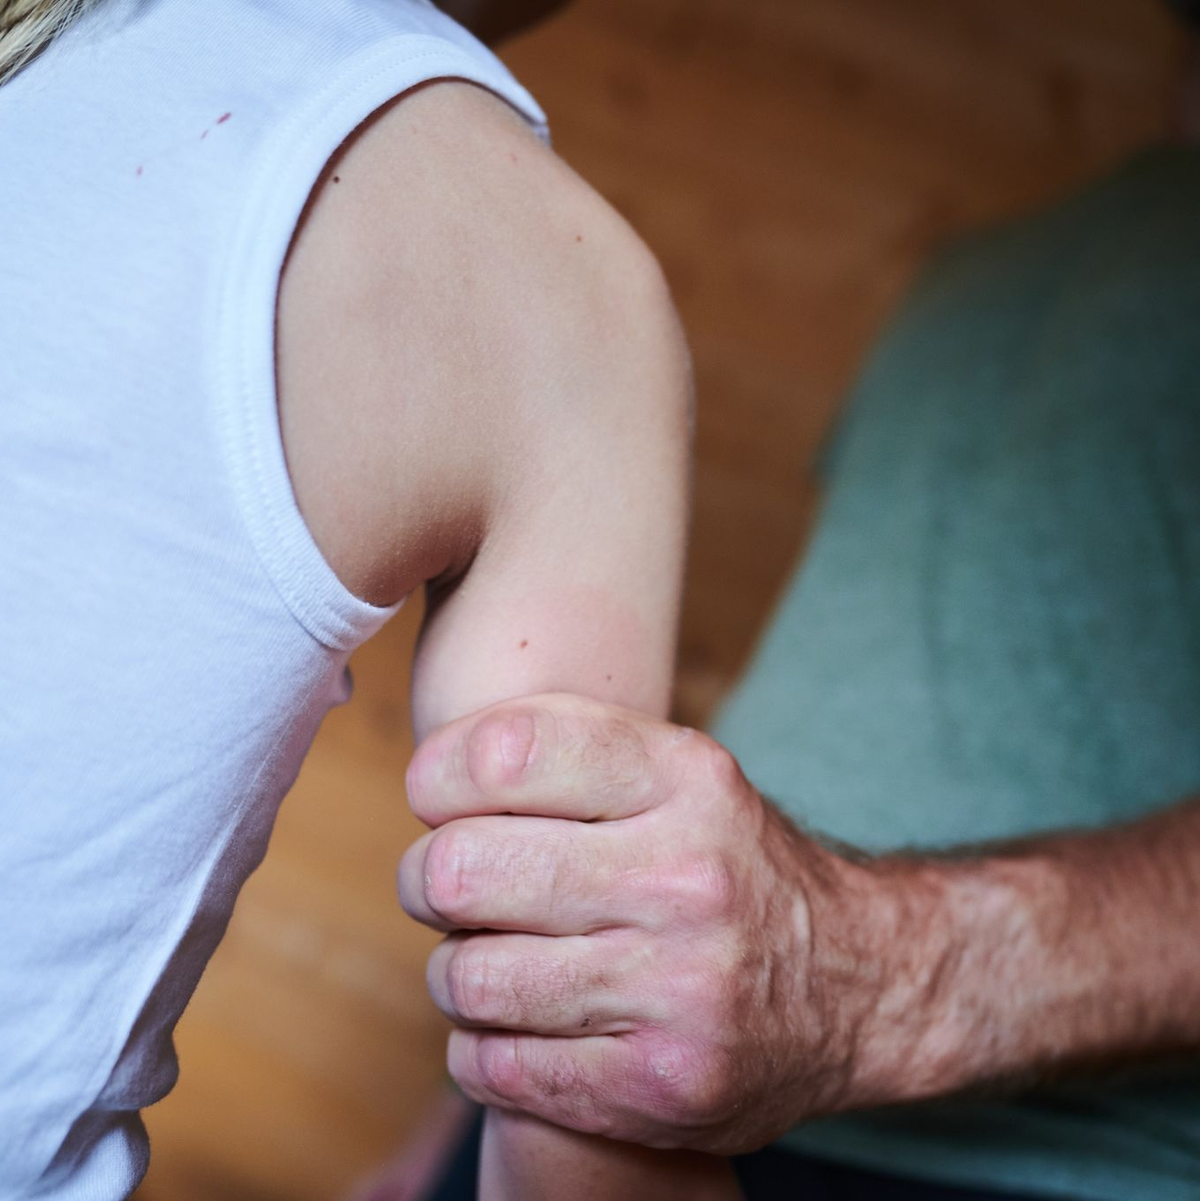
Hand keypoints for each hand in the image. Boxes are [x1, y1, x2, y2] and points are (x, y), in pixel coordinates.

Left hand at [398, 693, 899, 1153]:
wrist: (857, 983)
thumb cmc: (728, 862)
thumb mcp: (680, 771)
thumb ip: (567, 745)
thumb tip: (432, 772)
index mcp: (686, 780)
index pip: (504, 752)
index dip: (437, 775)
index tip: (437, 797)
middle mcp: (687, 879)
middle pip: (462, 869)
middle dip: (426, 877)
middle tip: (445, 884)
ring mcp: (678, 990)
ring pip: (467, 977)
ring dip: (454, 969)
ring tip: (488, 957)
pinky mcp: (660, 1086)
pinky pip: (494, 1066)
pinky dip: (480, 1044)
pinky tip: (516, 1021)